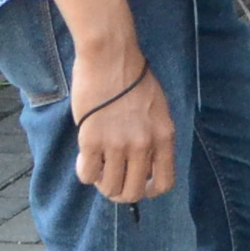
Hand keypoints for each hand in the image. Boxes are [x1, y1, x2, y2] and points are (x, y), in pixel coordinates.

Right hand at [68, 37, 175, 202]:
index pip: (164, 182)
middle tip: (111, 180)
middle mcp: (143, 144)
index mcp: (164, 136)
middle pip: (133, 192)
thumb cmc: (133, 79)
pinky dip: (85, 171)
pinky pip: (87, 175)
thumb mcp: (158, 109)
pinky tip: (85, 157)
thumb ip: (154, 137)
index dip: (149, 191)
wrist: (111, 57)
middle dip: (120, 192)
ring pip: (109, 187)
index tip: (138, 184)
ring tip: (99, 165)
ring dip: (102, 182)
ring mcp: (118, 144)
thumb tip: (142, 166)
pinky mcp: (92, 141)